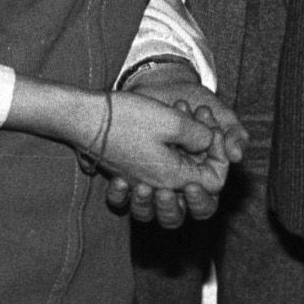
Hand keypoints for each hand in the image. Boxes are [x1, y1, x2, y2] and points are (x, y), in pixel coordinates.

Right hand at [93, 89, 241, 221]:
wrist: (83, 117)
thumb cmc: (126, 117)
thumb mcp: (174, 121)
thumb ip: (201, 136)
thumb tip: (210, 144)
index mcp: (173, 178)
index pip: (214, 183)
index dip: (220, 157)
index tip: (212, 132)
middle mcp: (158, 186)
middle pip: (197, 187)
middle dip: (207, 158)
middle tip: (203, 131)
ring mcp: (142, 179)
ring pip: (178, 179)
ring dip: (188, 154)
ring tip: (187, 128)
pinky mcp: (130, 170)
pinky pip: (157, 171)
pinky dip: (168, 154)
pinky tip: (168, 133)